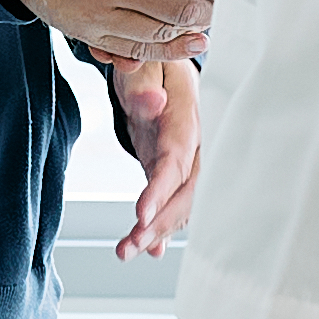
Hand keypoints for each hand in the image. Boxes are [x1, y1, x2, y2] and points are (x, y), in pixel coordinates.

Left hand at [109, 57, 202, 257]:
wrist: (167, 73)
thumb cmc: (152, 67)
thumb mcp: (143, 66)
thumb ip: (142, 83)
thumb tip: (151, 102)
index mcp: (185, 123)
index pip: (175, 162)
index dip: (161, 191)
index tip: (142, 215)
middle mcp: (191, 149)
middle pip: (182, 193)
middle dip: (159, 224)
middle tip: (130, 246)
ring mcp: (186, 165)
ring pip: (178, 205)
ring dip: (156, 233)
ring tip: (126, 252)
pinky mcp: (174, 175)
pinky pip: (171, 205)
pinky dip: (162, 230)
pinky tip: (151, 251)